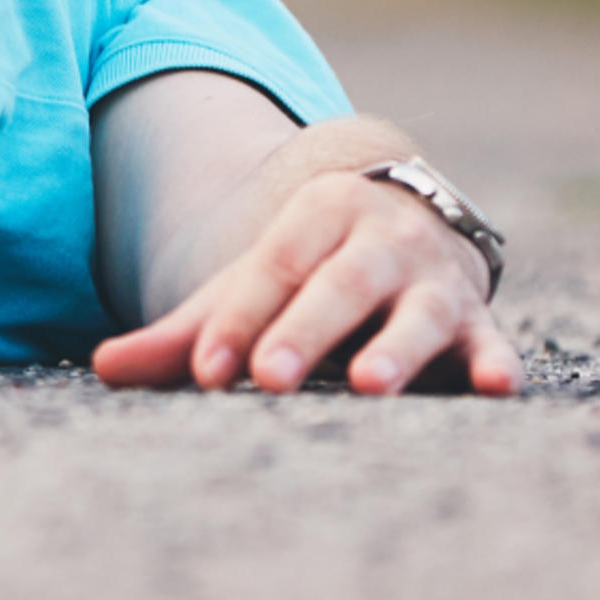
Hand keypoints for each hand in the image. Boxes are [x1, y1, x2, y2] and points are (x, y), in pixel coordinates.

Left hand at [92, 167, 520, 398]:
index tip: (204, 370)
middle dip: (303, 329)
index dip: (238, 317)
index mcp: (319, 214)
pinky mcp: (479, 323)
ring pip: (417, 312)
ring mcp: (436, 278)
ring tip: (369, 385)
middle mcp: (382, 238)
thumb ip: (186, 333)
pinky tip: (496, 385)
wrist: (413, 228)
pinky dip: (497, 362)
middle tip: (270, 376)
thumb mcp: (253, 289)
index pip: (271, 266)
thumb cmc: (312, 276)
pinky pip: (492, 342)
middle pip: (340, 284)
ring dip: (396, 348)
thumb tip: (102, 365)